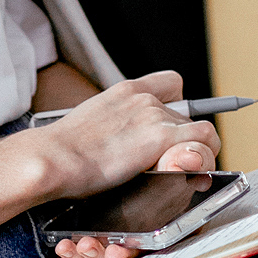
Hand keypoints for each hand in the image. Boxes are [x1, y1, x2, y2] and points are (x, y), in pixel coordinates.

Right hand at [15, 70, 217, 257]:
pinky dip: (203, 157)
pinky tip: (190, 173)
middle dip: (184, 142)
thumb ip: (116, 129)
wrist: (53, 158)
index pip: (172, 84)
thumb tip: (125, 147)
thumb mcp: (91, 127)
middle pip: (187, 116)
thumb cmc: (63, 153)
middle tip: (174, 165)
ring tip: (180, 172)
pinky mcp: (160, 136)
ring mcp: (153, 115)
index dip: (179, 108)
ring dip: (196, 153)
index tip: (174, 129)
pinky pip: (204, 141)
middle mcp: (143, 97)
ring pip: (200, 130)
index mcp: (126, 91)